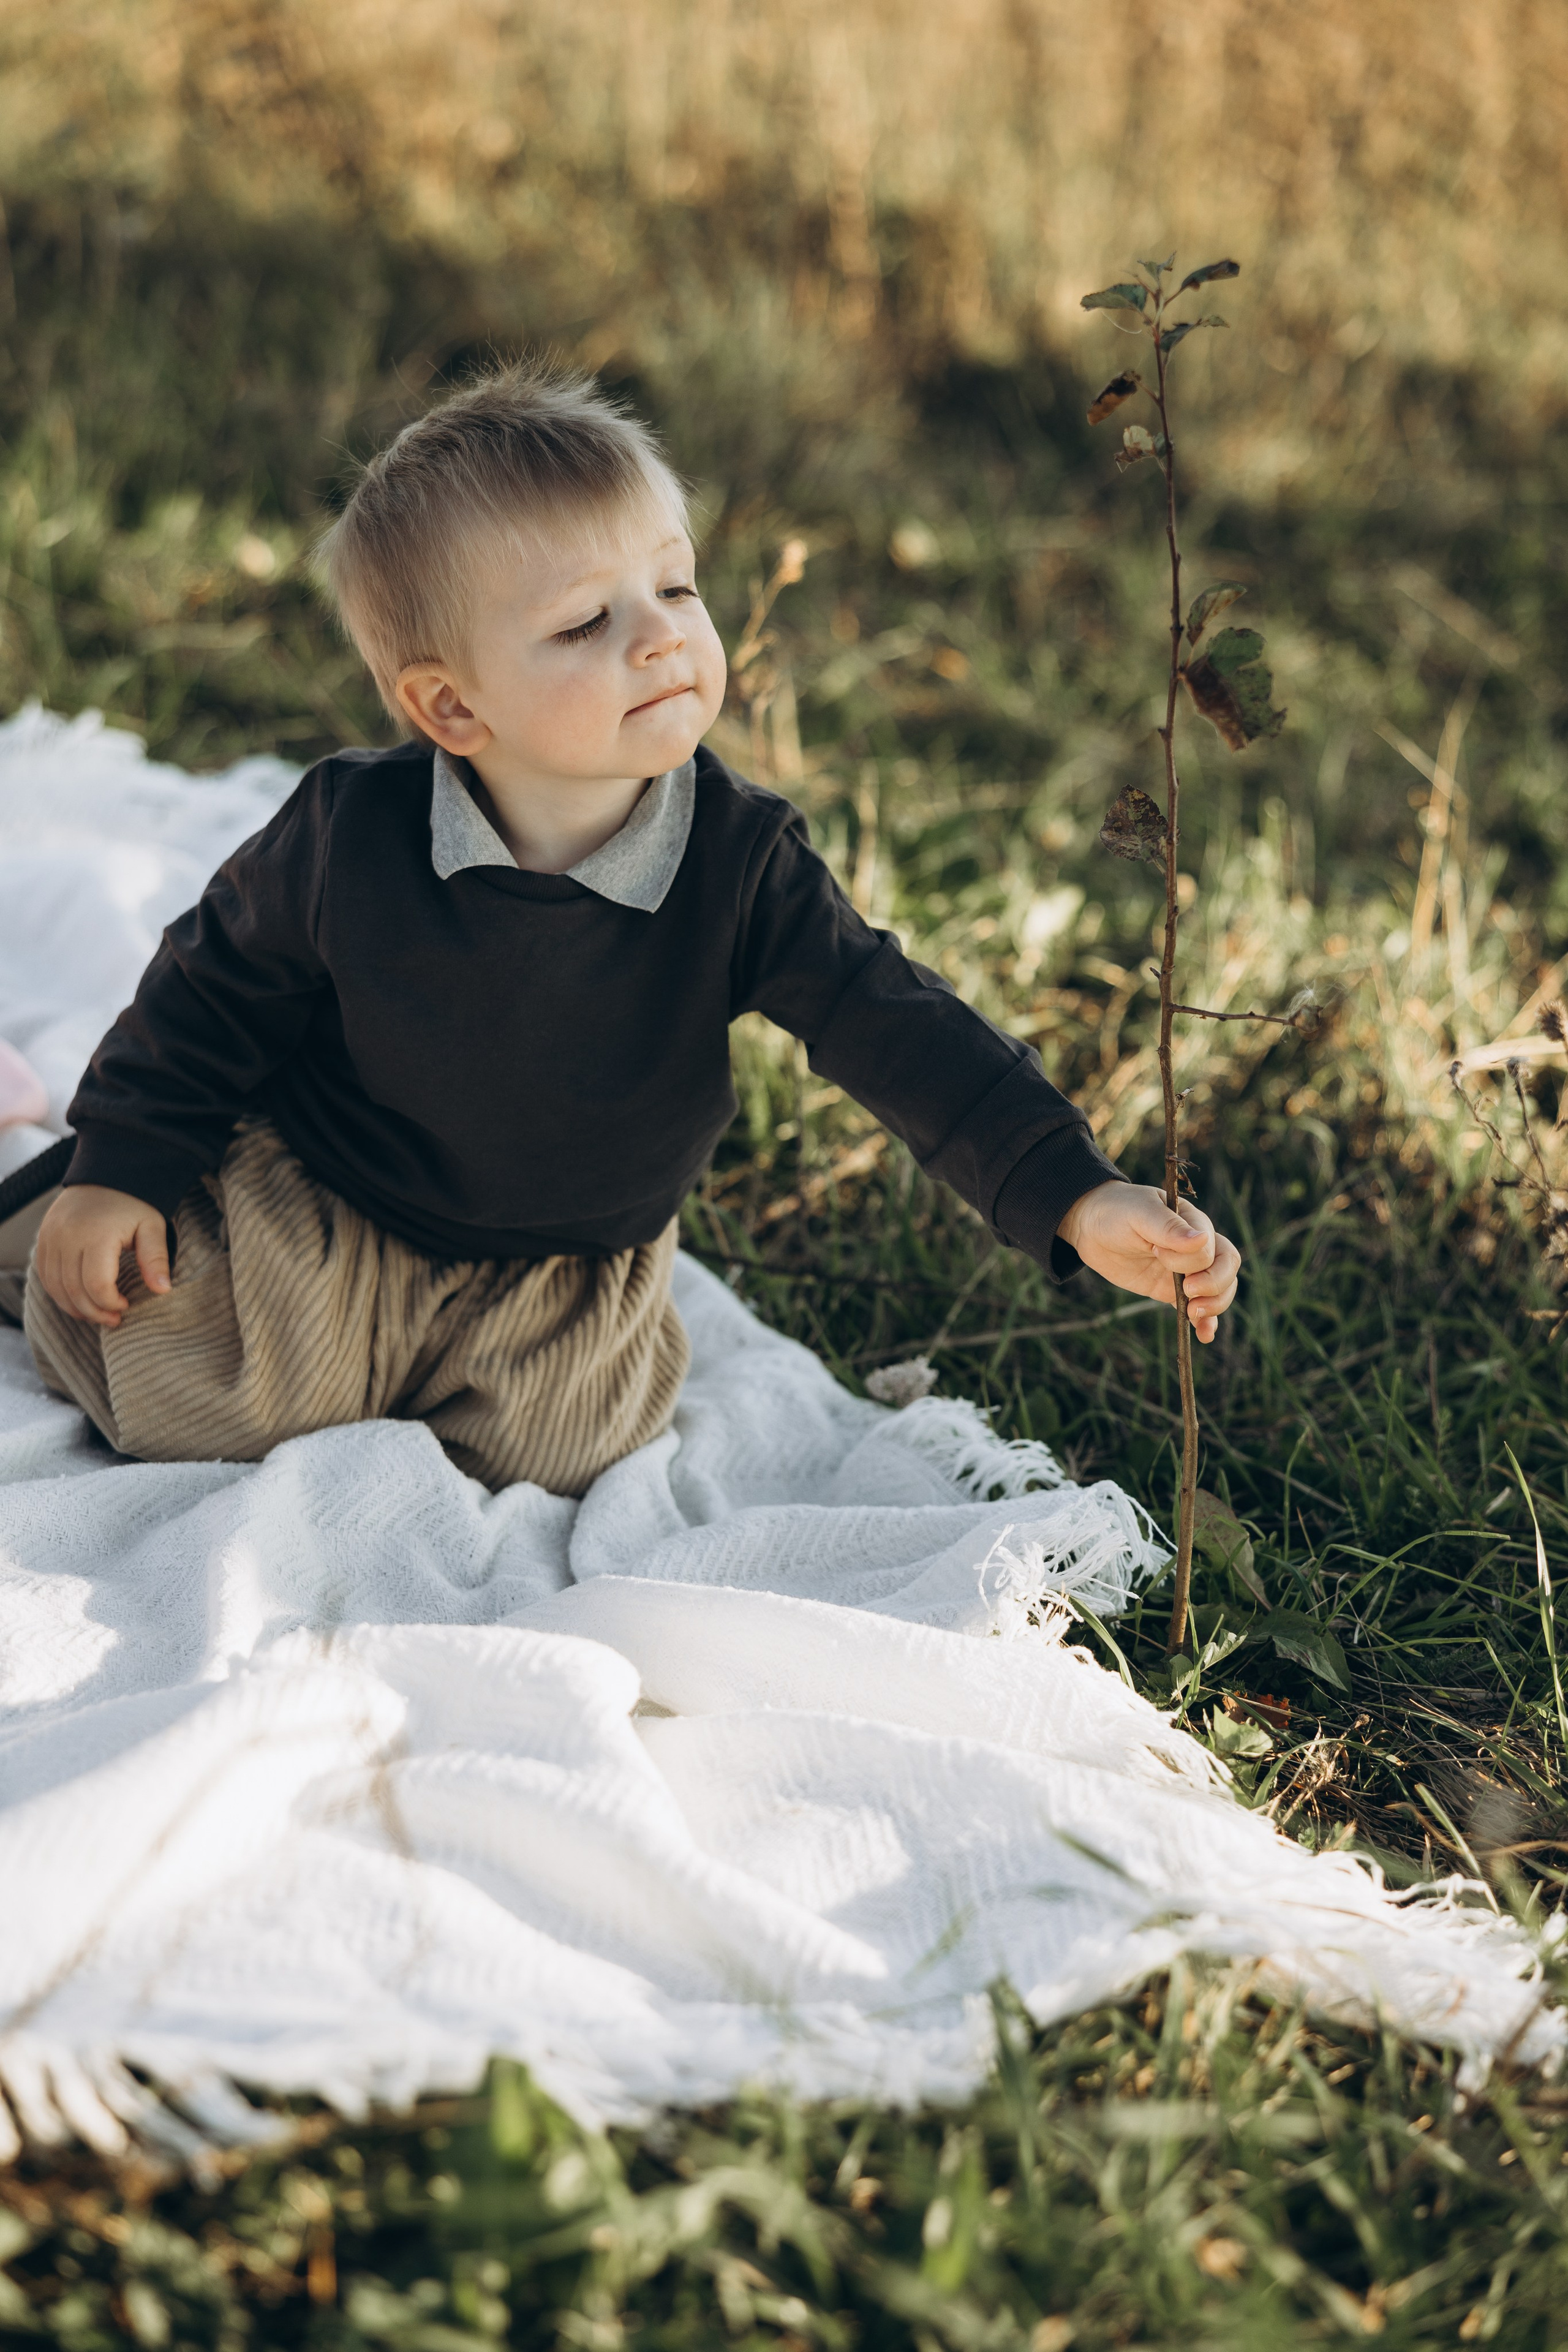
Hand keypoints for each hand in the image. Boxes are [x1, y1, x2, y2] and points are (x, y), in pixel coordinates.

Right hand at [33, 1185, 170, 1327]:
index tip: (126, 1305)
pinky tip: (78, 1300)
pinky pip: (45, 1275)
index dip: (110, 1303)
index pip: (97, 1285)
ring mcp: (51, 1237)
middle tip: (113, 1319)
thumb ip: (155, 1259)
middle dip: (94, 1312)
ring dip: (75, 1307)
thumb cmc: (134, 1203)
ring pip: (55, 1287)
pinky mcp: (43, 1238)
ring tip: (97, 1313)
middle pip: (73, 1290)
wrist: (107, 1173)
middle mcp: (68, 1236)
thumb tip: (163, 1290)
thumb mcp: (153, 1227)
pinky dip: (59, 1293)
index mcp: (97, 1234)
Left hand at [1056, 1180, 1239, 1343]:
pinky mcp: (1173, 1290)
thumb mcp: (1139, 1213)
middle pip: (1226, 1268)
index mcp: (1194, 1223)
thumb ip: (1169, 1227)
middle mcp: (1197, 1247)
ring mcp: (1187, 1270)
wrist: (1091, 1228)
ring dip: (1215, 1305)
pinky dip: (1206, 1322)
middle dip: (1213, 1284)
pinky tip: (1204, 1335)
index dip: (1189, 1258)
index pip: (1211, 1247)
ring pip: (1220, 1289)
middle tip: (1187, 1292)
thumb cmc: (1116, 1211)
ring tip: (1194, 1315)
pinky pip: (1198, 1307)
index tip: (1156, 1252)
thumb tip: (1203, 1240)